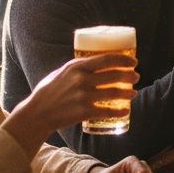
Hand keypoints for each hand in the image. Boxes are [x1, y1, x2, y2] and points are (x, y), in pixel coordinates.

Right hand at [6, 52, 138, 157]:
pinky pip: (107, 111)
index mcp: (77, 66)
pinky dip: (119, 112)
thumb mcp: (63, 72)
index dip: (124, 60)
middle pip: (114, 75)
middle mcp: (82, 79)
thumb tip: (99, 62)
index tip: (134, 62)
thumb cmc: (50, 91)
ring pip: (114, 92)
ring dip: (128, 93)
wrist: (37, 113)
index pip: (107, 59)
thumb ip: (79, 67)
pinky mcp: (84, 111)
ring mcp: (83, 95)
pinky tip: (125, 111)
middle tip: (136, 77)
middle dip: (129, 76)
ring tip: (134, 93)